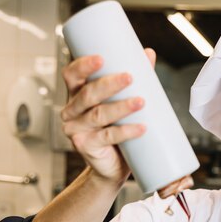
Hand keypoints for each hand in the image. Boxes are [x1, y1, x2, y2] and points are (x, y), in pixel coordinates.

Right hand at [60, 48, 156, 183]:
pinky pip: (107, 136)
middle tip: (130, 77)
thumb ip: (134, 79)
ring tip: (140, 102)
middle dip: (109, 84)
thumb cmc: (117, 132)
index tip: (101, 58)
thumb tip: (148, 54)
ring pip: (98, 115)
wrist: (113, 167)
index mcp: (77, 96)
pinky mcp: (86, 146)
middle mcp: (72, 112)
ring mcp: (76, 130)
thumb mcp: (123, 102)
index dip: (83, 65)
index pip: (72, 75)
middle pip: (88, 94)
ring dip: (121, 107)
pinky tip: (141, 127)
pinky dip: (126, 131)